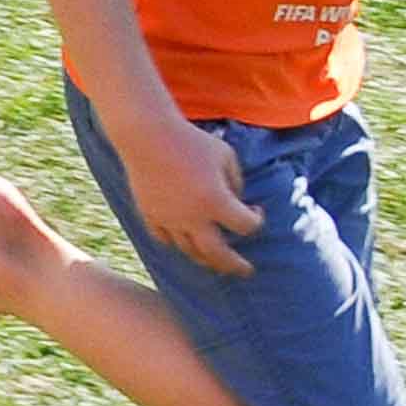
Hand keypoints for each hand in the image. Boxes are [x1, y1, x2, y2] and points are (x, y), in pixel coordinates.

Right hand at [105, 107, 261, 277]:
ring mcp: (169, 219)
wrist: (147, 135)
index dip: (257, 220)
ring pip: (190, 252)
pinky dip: (178, 243)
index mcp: (216, 201)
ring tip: (216, 260)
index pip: (246, 226)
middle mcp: (193, 217)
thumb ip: (236, 181)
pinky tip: (185, 240)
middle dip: (235, 265)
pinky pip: (165, 239)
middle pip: (218, 254)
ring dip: (207, 258)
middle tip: (246, 270)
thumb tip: (236, 200)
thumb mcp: (225, 155)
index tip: (257, 210)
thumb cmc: (191, 141)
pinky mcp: (150, 215)